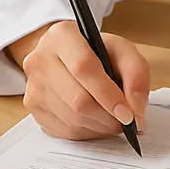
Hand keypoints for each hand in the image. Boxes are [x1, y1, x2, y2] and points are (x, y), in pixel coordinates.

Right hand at [10, 21, 149, 140]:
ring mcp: (33, 85)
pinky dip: (88, 132)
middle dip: (108, 117)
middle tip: (127, 122)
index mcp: (62, 36)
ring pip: (72, 119)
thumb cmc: (97, 52)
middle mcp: (40, 59)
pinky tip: (97, 122)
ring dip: (101, 127)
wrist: (67, 56)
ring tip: (114, 121)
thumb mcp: (123, 51)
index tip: (128, 115)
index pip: (84, 68)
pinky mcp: (33, 107)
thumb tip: (135, 113)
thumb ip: (136, 76)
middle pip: (78, 99)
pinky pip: (65, 131)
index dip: (108, 95)